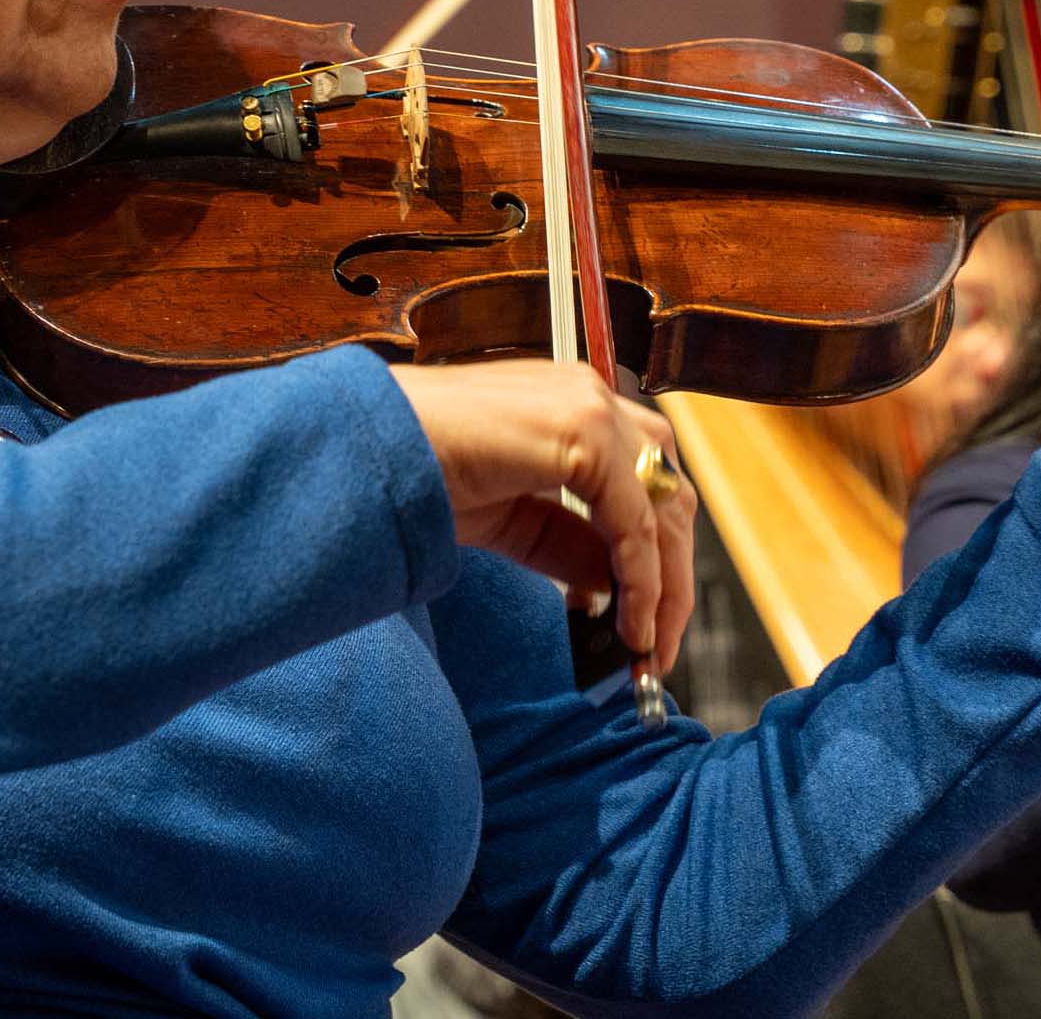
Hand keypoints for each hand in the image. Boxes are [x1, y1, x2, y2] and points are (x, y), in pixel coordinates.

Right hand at [388, 359, 695, 669]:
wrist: (367, 447)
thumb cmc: (418, 469)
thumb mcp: (511, 520)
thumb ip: (570, 545)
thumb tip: (622, 590)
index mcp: (574, 405)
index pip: (648, 481)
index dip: (658, 555)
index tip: (647, 620)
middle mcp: (590, 395)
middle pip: (669, 492)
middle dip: (672, 576)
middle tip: (657, 644)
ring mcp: (590, 406)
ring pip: (665, 504)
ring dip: (666, 583)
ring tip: (646, 643)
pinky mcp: (582, 430)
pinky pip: (635, 519)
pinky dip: (642, 577)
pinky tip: (630, 622)